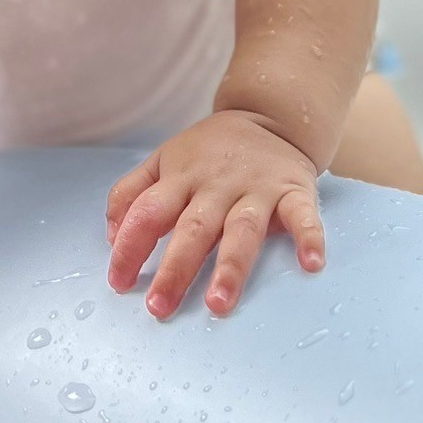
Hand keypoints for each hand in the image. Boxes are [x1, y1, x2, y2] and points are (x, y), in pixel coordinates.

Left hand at [106, 111, 324, 318]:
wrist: (269, 115)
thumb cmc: (209, 151)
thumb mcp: (163, 160)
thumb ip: (131, 193)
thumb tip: (111, 236)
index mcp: (180, 177)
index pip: (147, 212)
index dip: (129, 247)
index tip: (118, 283)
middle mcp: (216, 185)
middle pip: (192, 229)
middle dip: (175, 270)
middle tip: (160, 307)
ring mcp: (256, 188)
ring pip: (242, 230)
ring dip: (230, 267)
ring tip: (219, 303)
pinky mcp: (294, 191)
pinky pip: (302, 216)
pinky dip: (309, 238)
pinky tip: (311, 264)